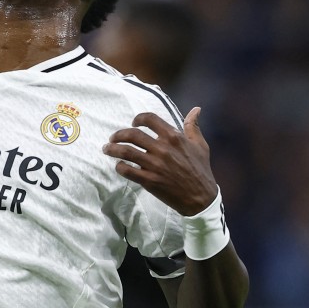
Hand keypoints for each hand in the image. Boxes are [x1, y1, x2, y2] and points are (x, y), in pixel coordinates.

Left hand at [103, 107, 217, 215]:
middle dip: (118, 134)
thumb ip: (193, 126)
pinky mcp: (150, 181)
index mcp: (174, 137)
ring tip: (106, 149)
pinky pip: (128, 170)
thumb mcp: (200, 145)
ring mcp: (155, 165)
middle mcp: (163, 149)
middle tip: (112, 137)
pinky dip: (119, 166)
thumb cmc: (201, 170)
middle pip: (133, 134)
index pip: (150, 119)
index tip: (133, 123)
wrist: (201, 198)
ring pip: (126, 151)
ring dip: (112, 149)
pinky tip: (118, 165)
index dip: (138, 118)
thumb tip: (196, 109)